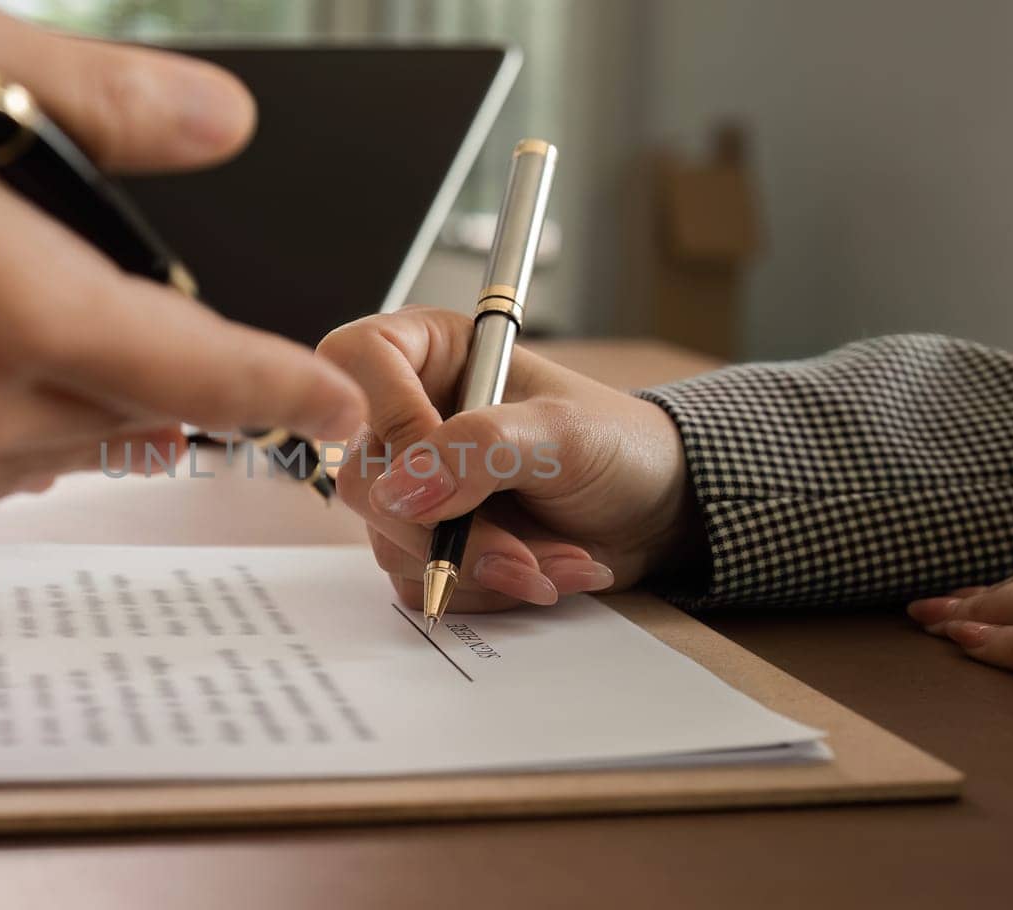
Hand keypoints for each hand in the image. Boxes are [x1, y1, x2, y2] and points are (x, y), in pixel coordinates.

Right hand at [317, 307, 703, 612]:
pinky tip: (540, 574)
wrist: (655, 513)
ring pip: (392, 539)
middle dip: (449, 530)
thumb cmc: (618, 445)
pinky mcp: (425, 541)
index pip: (357, 362)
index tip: (444, 472)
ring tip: (556, 560)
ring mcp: (413, 485)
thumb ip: (480, 449)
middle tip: (522, 552)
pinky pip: (418, 580)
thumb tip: (401, 490)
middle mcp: (408, 415)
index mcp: (431, 353)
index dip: (388, 418)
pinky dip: (483, 588)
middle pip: (365, 476)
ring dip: (481, 564)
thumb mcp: (561, 434)